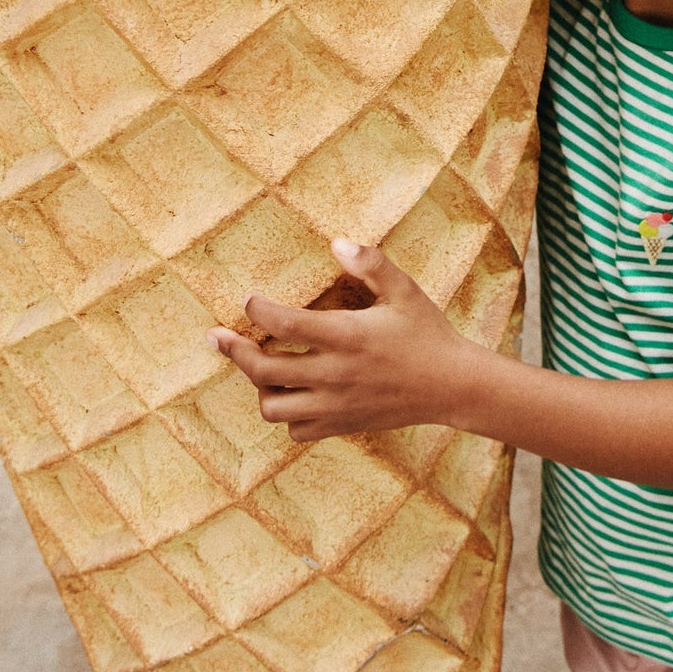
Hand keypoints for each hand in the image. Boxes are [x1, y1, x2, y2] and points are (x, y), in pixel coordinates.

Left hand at [209, 238, 475, 442]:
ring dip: (260, 387)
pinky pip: (296, 429)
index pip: (283, 324)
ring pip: (272, 407)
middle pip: (263, 370)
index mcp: (347, 336)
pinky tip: (294, 393)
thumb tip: (337, 241)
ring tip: (263, 368)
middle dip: (234, 351)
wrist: (453, 386)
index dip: (257, 311)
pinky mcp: (342, 425)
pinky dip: (288, 413)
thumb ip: (370, 264)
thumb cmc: (427, 333)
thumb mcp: (404, 291)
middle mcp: (335, 374)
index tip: (249, 300)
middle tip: (219, 336)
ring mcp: (336, 405)